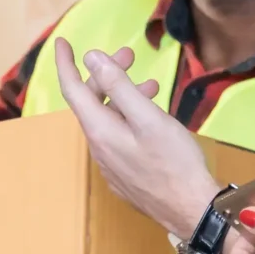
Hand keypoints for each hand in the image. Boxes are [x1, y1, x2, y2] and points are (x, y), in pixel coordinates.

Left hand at [48, 39, 220, 234]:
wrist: (192, 211)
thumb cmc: (175, 162)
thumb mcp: (149, 117)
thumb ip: (119, 86)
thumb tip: (92, 58)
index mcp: (100, 131)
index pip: (72, 90)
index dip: (65, 63)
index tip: (62, 42)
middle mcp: (99, 148)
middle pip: (92, 103)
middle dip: (106, 75)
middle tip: (131, 56)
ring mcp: (111, 165)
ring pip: (107, 120)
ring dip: (122, 97)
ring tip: (151, 86)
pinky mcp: (124, 176)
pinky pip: (118, 138)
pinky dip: (128, 118)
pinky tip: (152, 118)